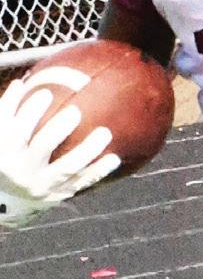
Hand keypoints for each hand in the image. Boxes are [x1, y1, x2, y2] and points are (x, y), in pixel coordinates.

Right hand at [0, 76, 119, 225]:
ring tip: (104, 132)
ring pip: (67, 167)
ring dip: (87, 150)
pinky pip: (81, 182)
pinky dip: (98, 171)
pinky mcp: (58, 195)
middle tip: (75, 112)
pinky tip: (114, 158)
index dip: (30, 111)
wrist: (8, 196)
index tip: (45, 93)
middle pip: (42, 147)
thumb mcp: (0, 133)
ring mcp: (41, 186)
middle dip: (58, 129)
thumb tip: (21, 83)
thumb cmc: (7, 152)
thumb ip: (8, 109)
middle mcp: (23, 171)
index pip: (17, 130)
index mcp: (6, 153)